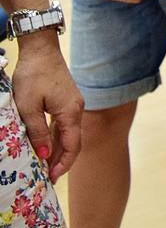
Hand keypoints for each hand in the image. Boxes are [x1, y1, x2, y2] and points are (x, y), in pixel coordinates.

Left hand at [10, 35, 83, 183]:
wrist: (40, 49)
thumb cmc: (33, 75)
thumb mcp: (28, 107)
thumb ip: (37, 132)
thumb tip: (45, 156)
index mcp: (71, 112)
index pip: (72, 146)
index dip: (63, 164)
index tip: (51, 178)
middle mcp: (76, 109)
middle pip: (73, 142)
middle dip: (61, 161)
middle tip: (47, 177)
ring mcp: (73, 104)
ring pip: (69, 134)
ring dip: (59, 150)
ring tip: (46, 166)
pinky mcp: (67, 100)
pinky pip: (65, 124)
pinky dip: (57, 138)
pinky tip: (48, 145)